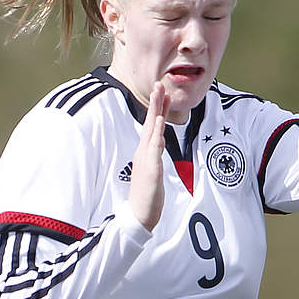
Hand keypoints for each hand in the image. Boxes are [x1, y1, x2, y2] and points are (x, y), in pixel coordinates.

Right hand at [127, 82, 169, 230]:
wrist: (139, 215)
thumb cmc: (146, 195)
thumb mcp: (152, 170)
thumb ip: (154, 154)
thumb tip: (159, 141)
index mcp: (144, 152)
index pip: (151, 126)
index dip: (156, 108)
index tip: (160, 92)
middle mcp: (143, 152)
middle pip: (150, 122)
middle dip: (155, 102)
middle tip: (158, 83)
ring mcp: (146, 158)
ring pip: (151, 130)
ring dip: (155, 110)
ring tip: (158, 93)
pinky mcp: (150, 168)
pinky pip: (153, 147)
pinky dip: (156, 132)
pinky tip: (158, 120)